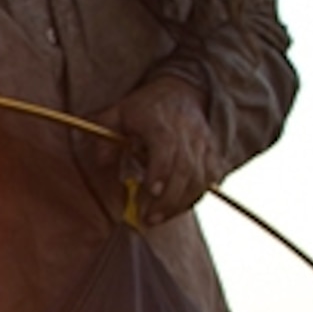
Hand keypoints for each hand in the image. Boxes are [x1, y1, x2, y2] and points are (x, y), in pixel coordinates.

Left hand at [110, 74, 223, 224]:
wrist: (180, 92)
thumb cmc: (142, 108)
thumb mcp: (117, 113)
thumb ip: (104, 136)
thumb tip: (101, 161)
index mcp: (159, 121)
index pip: (165, 147)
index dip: (160, 170)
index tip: (151, 190)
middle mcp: (186, 132)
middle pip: (184, 169)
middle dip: (168, 198)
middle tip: (149, 219)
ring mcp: (202, 143)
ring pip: (199, 177)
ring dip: (180, 202)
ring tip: (159, 219)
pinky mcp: (211, 153)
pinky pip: (210, 178)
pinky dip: (196, 196)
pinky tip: (178, 208)